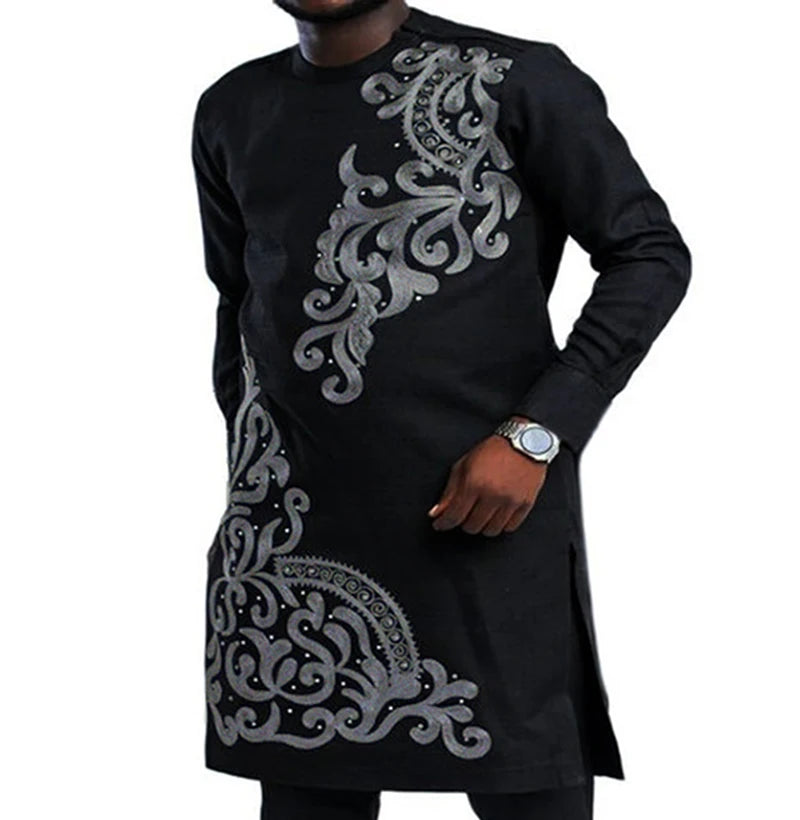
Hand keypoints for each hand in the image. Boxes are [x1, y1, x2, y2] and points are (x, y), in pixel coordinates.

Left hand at [427, 417, 547, 536]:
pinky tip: (497, 514)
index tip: (440, 524)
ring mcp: (511, 501)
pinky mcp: (526, 504)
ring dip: (483, 525)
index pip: (455, 515)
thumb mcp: (464, 465)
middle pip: (472, 527)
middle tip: (465, 513)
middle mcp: (493, 494)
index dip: (444, 523)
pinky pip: (510, 528)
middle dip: (464, 522)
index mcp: (474, 483)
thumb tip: (436, 513)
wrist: (526, 442)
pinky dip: (501, 525)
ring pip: (491, 531)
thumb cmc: (493, 451)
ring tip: (482, 513)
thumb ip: (450, 491)